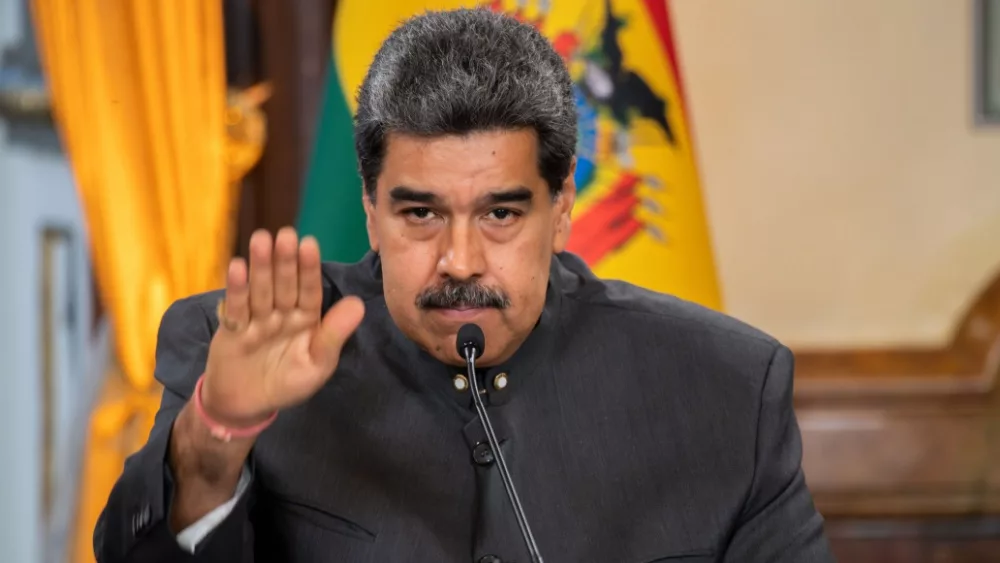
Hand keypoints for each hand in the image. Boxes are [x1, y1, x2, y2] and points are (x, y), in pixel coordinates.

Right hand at [201, 227, 364, 425]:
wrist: (247, 405)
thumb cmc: (287, 383)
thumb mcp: (317, 364)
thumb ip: (334, 335)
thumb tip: (359, 304)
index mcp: (308, 318)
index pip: (310, 290)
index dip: (309, 268)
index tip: (310, 244)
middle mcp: (283, 312)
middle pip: (285, 284)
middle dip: (285, 260)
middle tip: (286, 234)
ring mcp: (257, 318)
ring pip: (261, 289)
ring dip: (261, 265)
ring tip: (261, 239)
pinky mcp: (232, 327)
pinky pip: (236, 306)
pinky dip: (236, 288)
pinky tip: (237, 266)